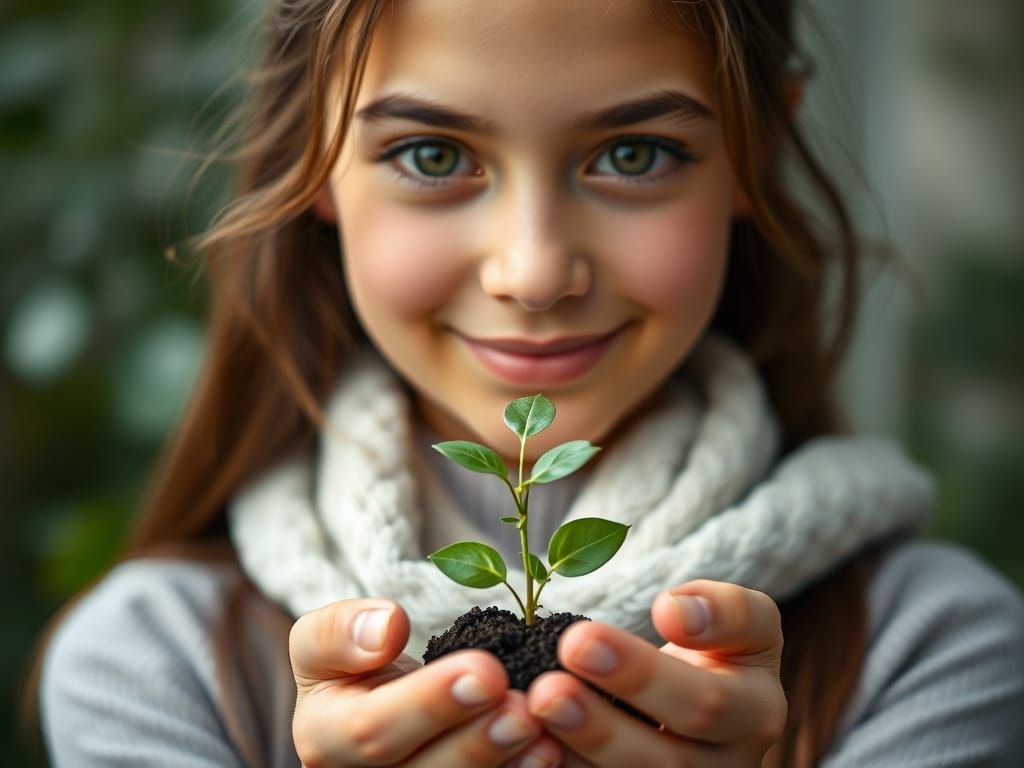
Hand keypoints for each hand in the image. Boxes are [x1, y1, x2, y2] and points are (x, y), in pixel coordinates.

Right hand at [289, 598, 562, 766]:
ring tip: (540, 728)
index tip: (486, 670)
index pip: (370, 729)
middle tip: (523, 706)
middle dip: (476, 740)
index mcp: (322, 739)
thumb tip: (385, 628)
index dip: (430, 703)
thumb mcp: (327, 639)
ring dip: (502, 762)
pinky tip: (547, 751)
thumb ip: (340, 630)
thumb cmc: (354, 669)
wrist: (378, 704)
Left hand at [526, 580, 786, 766]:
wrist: (701, 708)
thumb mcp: (737, 622)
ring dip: (586, 740)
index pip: (718, 695)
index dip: (673, 666)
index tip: (653, 613)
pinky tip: (534, 739)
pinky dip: (566, 764)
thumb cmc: (715, 652)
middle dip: (621, 698)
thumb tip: (674, 612)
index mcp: (755, 712)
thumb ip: (722, 610)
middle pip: (674, 747)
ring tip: (542, 699)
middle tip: (571, 650)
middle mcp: (727, 764)